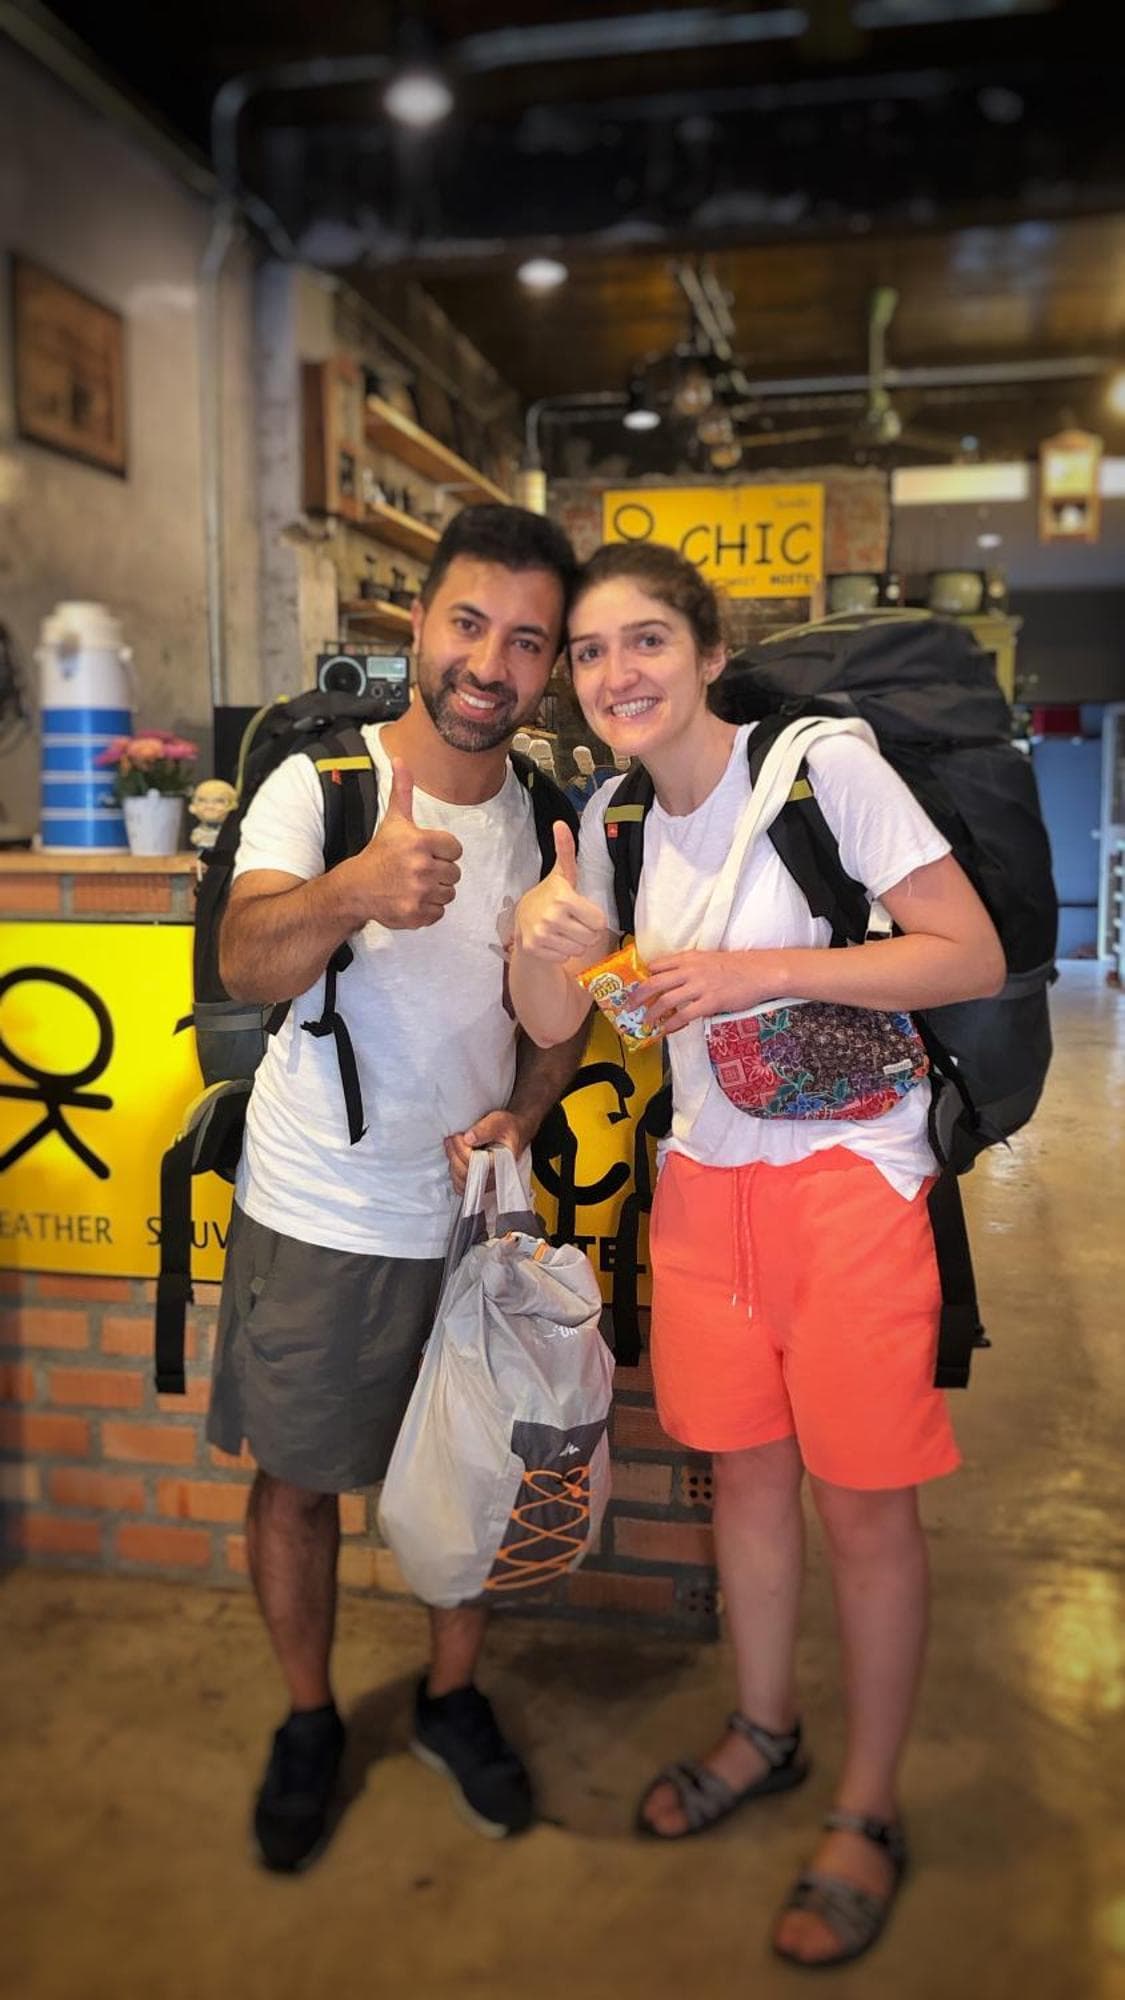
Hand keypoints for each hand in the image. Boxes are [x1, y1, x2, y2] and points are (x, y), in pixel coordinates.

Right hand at [344, 759, 462, 929]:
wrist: (356, 888)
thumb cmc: (379, 852)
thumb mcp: (393, 820)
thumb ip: (402, 790)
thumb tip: (400, 758)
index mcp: (420, 842)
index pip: (456, 849)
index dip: (443, 851)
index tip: (425, 852)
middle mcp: (422, 867)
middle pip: (455, 873)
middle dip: (440, 872)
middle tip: (418, 870)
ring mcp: (419, 893)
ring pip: (449, 893)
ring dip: (436, 891)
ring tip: (416, 885)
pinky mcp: (416, 914)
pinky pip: (439, 913)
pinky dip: (429, 909)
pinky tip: (412, 899)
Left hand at [444, 1110, 524, 1195]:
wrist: (514, 1133)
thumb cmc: (508, 1128)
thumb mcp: (499, 1120)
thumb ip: (486, 1128)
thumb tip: (468, 1139)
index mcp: (503, 1162)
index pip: (477, 1164)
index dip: (462, 1150)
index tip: (458, 1136)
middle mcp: (495, 1177)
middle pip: (466, 1174)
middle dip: (454, 1154)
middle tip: (452, 1138)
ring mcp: (487, 1183)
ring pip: (461, 1182)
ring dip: (452, 1162)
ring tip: (452, 1145)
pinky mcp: (479, 1184)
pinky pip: (461, 1186)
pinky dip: (454, 1172)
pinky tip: (455, 1157)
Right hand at [514, 821, 605, 962]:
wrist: (522, 919)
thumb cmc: (550, 895)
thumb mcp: (562, 873)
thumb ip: (566, 850)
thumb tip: (560, 824)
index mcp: (563, 897)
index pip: (600, 922)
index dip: (594, 919)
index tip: (582, 912)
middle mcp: (551, 916)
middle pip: (592, 938)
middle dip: (586, 932)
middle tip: (573, 923)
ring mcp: (541, 934)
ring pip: (579, 950)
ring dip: (575, 944)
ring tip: (563, 931)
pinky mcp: (535, 949)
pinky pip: (565, 958)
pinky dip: (562, 953)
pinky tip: (553, 941)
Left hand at [631, 950, 782, 1033]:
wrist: (760, 972)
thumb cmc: (736, 967)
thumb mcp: (707, 960)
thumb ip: (689, 968)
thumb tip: (672, 982)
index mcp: (688, 958)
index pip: (656, 965)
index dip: (642, 977)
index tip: (634, 988)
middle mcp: (690, 970)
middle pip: (653, 983)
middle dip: (636, 997)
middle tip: (627, 1007)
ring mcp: (699, 986)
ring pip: (665, 1001)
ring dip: (651, 1014)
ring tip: (645, 1023)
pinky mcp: (710, 1002)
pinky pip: (684, 1016)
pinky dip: (671, 1025)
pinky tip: (665, 1030)